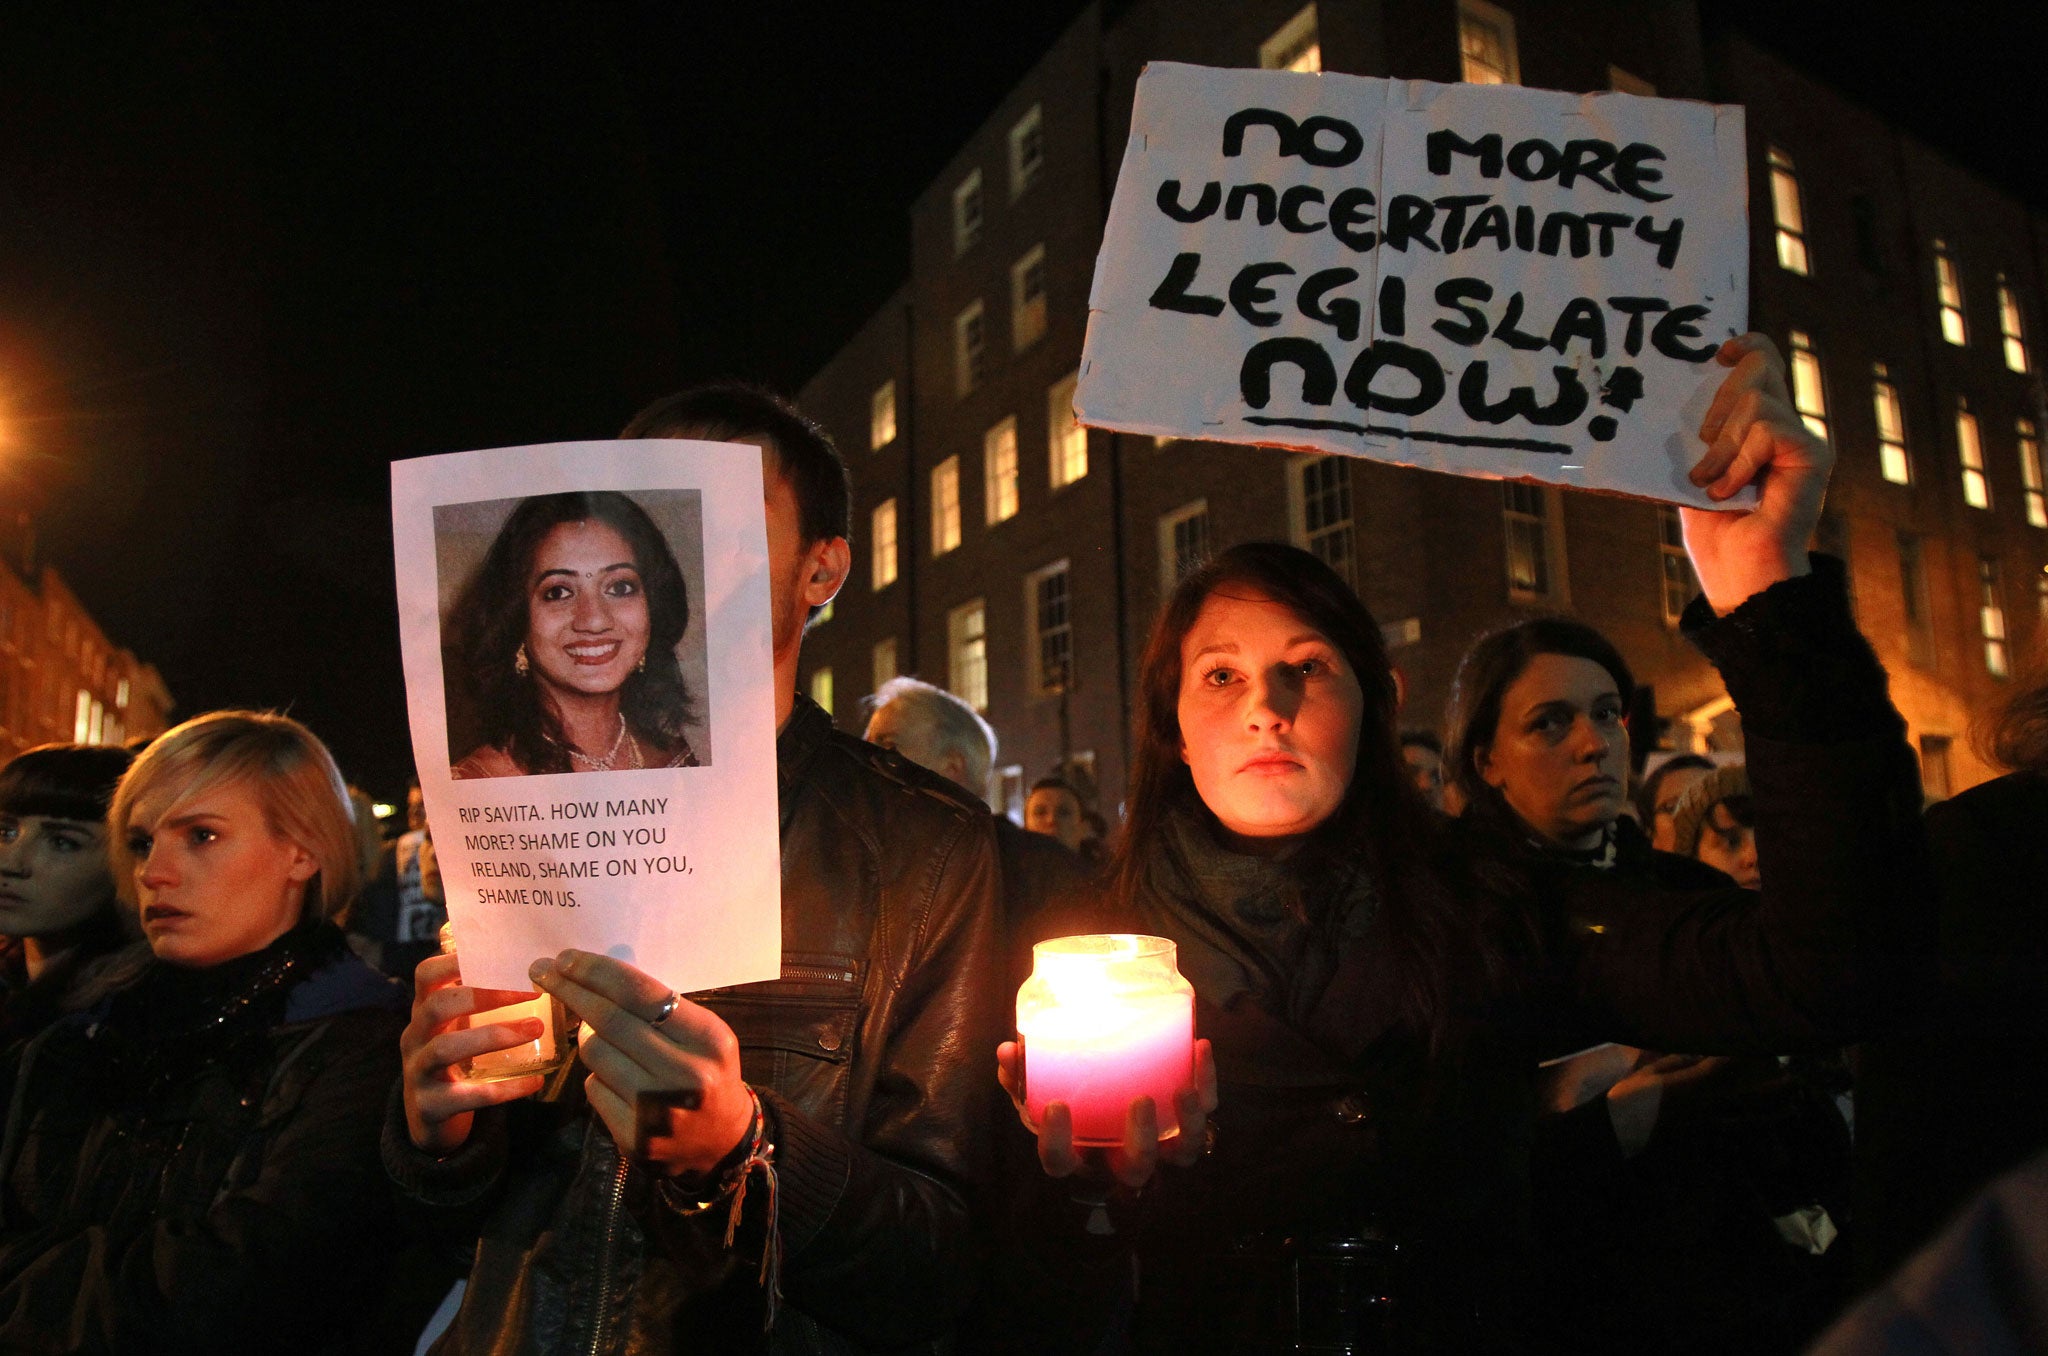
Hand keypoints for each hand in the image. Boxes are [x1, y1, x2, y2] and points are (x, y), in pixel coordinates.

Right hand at [400, 951, 547, 1153]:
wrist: (430, 1118)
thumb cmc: (455, 1060)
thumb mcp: (459, 1026)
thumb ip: (482, 999)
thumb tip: (535, 966)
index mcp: (424, 1011)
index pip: (426, 974)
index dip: (455, 961)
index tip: (497, 955)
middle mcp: (415, 1037)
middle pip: (437, 1006)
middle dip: (483, 995)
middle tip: (530, 992)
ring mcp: (418, 1072)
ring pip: (446, 1048)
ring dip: (494, 1035)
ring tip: (535, 1028)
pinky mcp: (430, 1106)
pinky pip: (467, 1096)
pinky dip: (504, 1089)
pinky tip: (534, 1081)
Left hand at [531, 950, 753, 1176]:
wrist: (722, 1138)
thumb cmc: (706, 1069)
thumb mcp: (699, 1032)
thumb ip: (656, 1009)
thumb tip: (592, 979)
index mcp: (707, 1038)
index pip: (639, 993)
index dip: (596, 972)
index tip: (565, 958)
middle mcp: (684, 1073)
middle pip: (608, 1020)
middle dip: (570, 990)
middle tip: (542, 971)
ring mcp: (656, 1110)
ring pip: (594, 1053)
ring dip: (587, 1037)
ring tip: (602, 1036)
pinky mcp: (633, 1136)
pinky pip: (593, 1088)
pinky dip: (598, 1075)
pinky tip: (617, 1078)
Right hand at [995, 1039, 1217, 1190]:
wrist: (1110, 1119)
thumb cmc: (1074, 1111)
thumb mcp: (1042, 1098)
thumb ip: (1024, 1079)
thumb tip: (1008, 1049)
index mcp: (1080, 1157)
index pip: (1061, 1163)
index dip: (1058, 1143)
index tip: (1057, 1108)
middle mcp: (1122, 1161)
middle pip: (1137, 1168)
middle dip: (1142, 1139)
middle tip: (1140, 1101)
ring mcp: (1161, 1147)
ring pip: (1183, 1152)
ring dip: (1188, 1122)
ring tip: (1184, 1090)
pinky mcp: (1186, 1124)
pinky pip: (1207, 1111)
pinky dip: (1206, 1081)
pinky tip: (1199, 1047)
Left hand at [1680, 333, 1832, 613]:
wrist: (1740, 577)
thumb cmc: (1718, 535)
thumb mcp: (1696, 473)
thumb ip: (1699, 438)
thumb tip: (1676, 395)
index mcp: (1761, 427)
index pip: (1765, 364)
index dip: (1747, 345)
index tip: (1717, 352)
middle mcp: (1787, 427)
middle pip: (1761, 366)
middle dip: (1718, 399)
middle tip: (1702, 446)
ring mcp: (1803, 440)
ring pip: (1755, 401)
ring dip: (1720, 444)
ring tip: (1711, 482)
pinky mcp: (1813, 455)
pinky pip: (1765, 430)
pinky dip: (1737, 461)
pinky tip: (1729, 491)